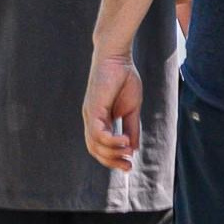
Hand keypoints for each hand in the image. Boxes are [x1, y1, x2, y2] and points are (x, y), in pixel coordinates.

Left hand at [84, 53, 143, 171]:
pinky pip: (98, 133)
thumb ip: (131, 128)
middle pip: (95, 150)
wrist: (118, 56)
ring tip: (128, 153)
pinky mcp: (93, 109)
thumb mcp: (132, 109)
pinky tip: (125, 142)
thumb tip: (133, 148)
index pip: (101, 147)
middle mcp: (92, 120)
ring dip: (113, 153)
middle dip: (112, 161)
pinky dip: (111, 141)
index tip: (130, 164)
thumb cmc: (124, 78)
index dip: (113, 159)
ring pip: (95, 145)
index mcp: (100, 120)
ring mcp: (90, 115)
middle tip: (129, 167)